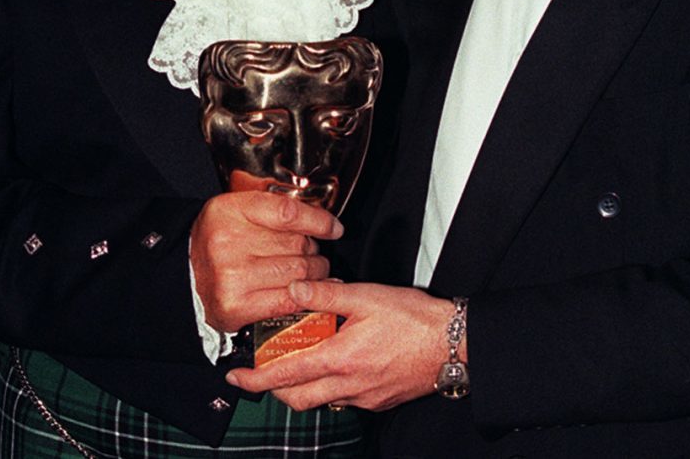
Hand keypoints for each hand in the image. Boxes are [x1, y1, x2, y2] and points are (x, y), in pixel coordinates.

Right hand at [189, 193, 342, 331]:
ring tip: (307, 271)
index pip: (287, 213)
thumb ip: (274, 209)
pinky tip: (308, 292)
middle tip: (309, 253)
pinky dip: (304, 297)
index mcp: (230, 211)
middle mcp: (228, 242)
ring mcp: (231, 277)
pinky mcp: (235, 306)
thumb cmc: (218, 240)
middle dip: (312, 251)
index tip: (334, 228)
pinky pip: (287, 301)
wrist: (183, 276)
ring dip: (313, 274)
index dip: (318, 221)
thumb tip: (324, 222)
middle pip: (297, 245)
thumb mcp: (237, 210)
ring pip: (298, 273)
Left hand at [226, 280, 452, 410]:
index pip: (285, 376)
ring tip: (298, 363)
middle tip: (262, 371)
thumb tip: (293, 289)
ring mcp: (364, 398)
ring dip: (301, 387)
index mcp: (340, 359)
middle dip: (273, 389)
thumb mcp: (367, 295)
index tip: (237, 375)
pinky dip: (329, 386)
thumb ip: (326, 294)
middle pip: (296, 399)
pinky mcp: (378, 400)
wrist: (453, 344)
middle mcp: (348, 386)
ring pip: (320, 401)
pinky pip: (343, 400)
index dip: (256, 378)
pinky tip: (336, 364)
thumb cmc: (414, 318)